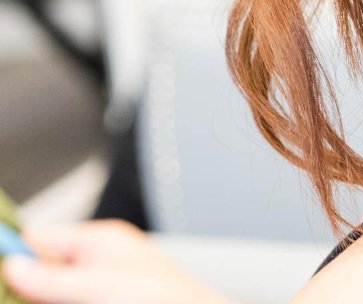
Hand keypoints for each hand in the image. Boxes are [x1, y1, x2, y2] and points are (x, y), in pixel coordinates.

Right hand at [1, 221, 233, 303]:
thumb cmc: (171, 300)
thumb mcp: (104, 286)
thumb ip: (55, 278)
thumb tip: (12, 265)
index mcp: (102, 243)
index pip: (42, 240)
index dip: (14, 255)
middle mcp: (98, 266)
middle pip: (41, 274)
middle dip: (23, 289)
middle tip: (11, 296)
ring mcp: (99, 291)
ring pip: (53, 295)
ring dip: (38, 298)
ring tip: (19, 297)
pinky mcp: (102, 302)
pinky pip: (67, 300)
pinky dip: (54, 301)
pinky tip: (48, 302)